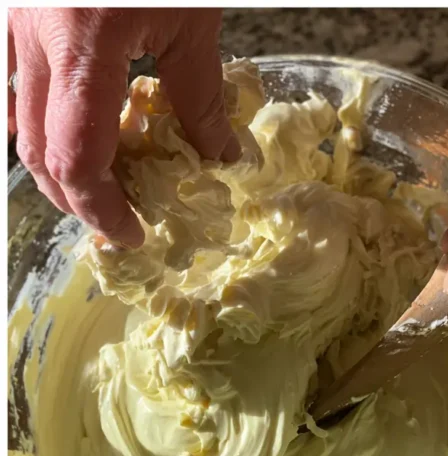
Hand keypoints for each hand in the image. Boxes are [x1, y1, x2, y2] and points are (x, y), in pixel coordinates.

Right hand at [8, 8, 238, 246]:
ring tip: (101, 181)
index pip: (76, 156)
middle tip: (121, 218)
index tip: (133, 233)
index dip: (101, 208)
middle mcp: (34, 38)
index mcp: (82, 46)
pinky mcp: (13, 14)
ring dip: (55, 162)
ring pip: (16, 120)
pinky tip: (63, 129)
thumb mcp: (192, 22)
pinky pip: (8, 80)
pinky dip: (30, 117)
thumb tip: (219, 156)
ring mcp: (14, 23)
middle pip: (40, 148)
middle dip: (78, 197)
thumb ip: (200, 94)